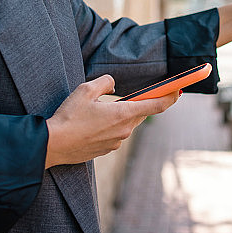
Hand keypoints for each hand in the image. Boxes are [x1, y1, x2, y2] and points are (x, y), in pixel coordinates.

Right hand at [44, 75, 179, 167]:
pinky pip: (116, 134)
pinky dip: (111, 126)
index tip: (178, 90)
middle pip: (142, 114)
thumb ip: (105, 82)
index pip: (156, 105)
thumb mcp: (86, 90)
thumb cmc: (68, 117)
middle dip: (143, 103)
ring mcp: (116, 142)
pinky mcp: (106, 149)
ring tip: (102, 109)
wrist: (53, 145)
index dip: (170, 96)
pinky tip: (94, 123)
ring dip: (122, 115)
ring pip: (127, 124)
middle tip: (142, 93)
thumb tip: (113, 84)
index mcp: (123, 114)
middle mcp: (124, 130)